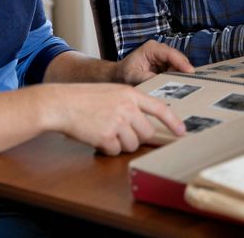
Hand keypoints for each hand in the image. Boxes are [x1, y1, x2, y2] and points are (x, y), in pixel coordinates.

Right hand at [42, 83, 184, 155]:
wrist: (61, 103)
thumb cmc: (83, 98)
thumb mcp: (111, 92)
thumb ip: (129, 104)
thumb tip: (143, 123)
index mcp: (130, 94)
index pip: (159, 108)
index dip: (173, 121)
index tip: (181, 131)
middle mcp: (127, 108)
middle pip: (146, 133)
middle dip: (137, 138)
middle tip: (122, 134)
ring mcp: (118, 122)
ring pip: (132, 144)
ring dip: (120, 144)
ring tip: (104, 132)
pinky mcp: (106, 137)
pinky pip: (115, 151)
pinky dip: (106, 148)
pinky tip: (96, 137)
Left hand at [114, 40, 192, 84]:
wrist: (119, 75)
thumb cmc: (123, 73)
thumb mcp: (133, 77)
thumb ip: (147, 78)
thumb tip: (163, 84)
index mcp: (151, 48)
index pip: (170, 53)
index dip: (181, 62)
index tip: (191, 71)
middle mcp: (159, 50)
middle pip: (177, 58)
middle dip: (183, 70)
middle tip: (190, 83)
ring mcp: (163, 56)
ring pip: (179, 65)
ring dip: (180, 75)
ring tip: (184, 86)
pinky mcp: (165, 64)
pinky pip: (175, 70)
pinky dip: (177, 78)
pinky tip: (177, 85)